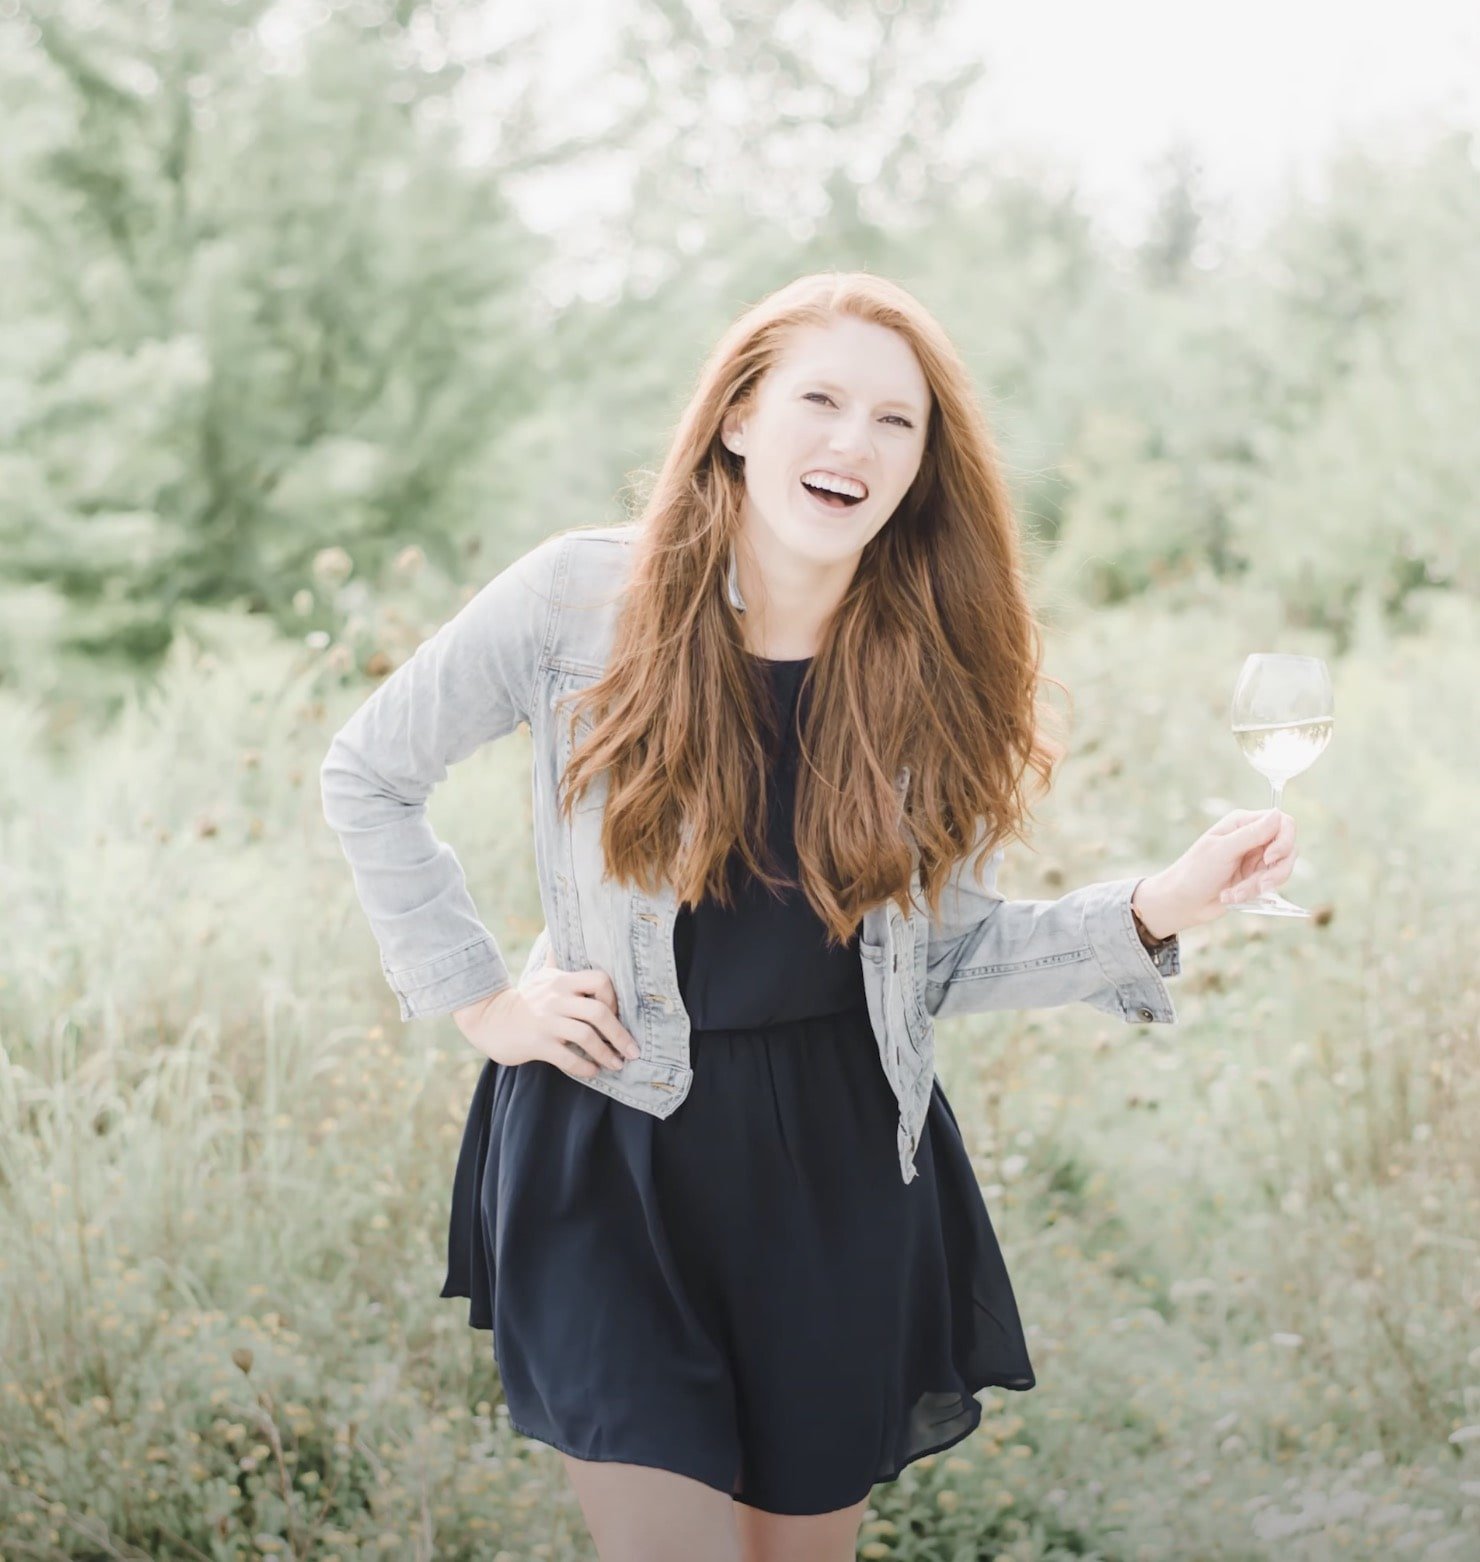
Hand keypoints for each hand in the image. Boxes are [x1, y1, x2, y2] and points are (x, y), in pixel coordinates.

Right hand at [452, 944, 640, 1078]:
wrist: (490, 1021)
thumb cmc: (526, 1000)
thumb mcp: (543, 975)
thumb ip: (559, 958)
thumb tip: (559, 927)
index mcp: (562, 982)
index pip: (600, 980)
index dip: (614, 998)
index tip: (618, 1014)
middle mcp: (556, 999)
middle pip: (598, 1012)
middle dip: (620, 1034)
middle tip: (633, 1051)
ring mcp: (547, 1022)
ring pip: (586, 1037)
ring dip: (606, 1054)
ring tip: (617, 1064)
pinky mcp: (538, 1044)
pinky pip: (568, 1057)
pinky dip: (585, 1066)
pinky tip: (593, 1071)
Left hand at [1131, 807, 1298, 937]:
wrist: (1183, 902)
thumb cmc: (1195, 872)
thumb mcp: (1223, 850)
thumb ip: (1252, 834)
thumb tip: (1278, 814)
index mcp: (1243, 823)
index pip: (1283, 823)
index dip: (1284, 840)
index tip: (1270, 858)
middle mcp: (1253, 837)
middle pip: (1289, 848)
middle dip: (1275, 871)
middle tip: (1259, 885)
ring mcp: (1256, 858)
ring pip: (1282, 870)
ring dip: (1260, 885)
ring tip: (1235, 894)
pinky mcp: (1257, 877)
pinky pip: (1271, 884)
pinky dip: (1253, 893)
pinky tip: (1231, 896)